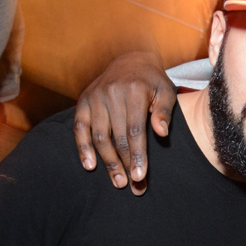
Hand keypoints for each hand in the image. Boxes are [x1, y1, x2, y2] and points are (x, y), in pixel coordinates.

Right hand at [73, 51, 175, 194]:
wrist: (130, 59)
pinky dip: (82, 148)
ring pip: (99, 136)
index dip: (138, 155)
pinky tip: (90, 165)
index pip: (136, 130)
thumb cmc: (152, 81)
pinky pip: (79, 128)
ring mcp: (95, 98)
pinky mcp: (83, 101)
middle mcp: (112, 94)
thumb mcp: (165, 91)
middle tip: (132, 186)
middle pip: (117, 137)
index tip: (141, 176)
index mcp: (135, 91)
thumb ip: (164, 112)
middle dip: (125, 164)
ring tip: (117, 181)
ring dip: (107, 161)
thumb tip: (162, 134)